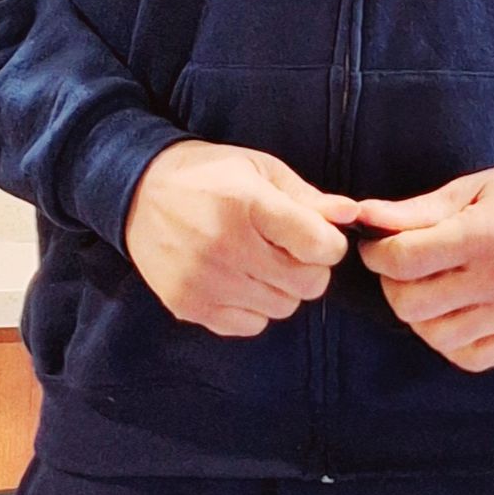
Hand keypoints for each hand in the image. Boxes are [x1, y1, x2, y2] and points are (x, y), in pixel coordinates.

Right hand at [124, 139, 358, 336]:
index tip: (320, 234)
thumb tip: (352, 215)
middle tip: (292, 249)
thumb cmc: (209, 174)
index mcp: (248, 205)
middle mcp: (227, 248)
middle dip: (311, 268)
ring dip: (283, 288)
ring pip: (282, 308)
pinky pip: (250, 325)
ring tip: (262, 261)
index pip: (319, 246)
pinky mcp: (190, 307)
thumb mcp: (260, 168)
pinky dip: (255, 307)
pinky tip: (240, 279)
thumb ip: (308, 197)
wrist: (141, 193)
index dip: (330, 243)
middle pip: (306, 284)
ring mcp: (206, 283)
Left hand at [354, 151, 493, 371]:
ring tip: (426, 286)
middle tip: (399, 265)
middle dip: (392, 285)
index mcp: (485, 234)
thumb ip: (415, 210)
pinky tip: (452, 311)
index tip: (375, 245)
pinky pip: (471, 358)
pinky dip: (450, 341)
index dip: (377, 254)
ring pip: (438, 337)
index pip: (405, 260)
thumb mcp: (470, 187)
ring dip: (419, 316)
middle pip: (413, 306)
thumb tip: (362, 216)